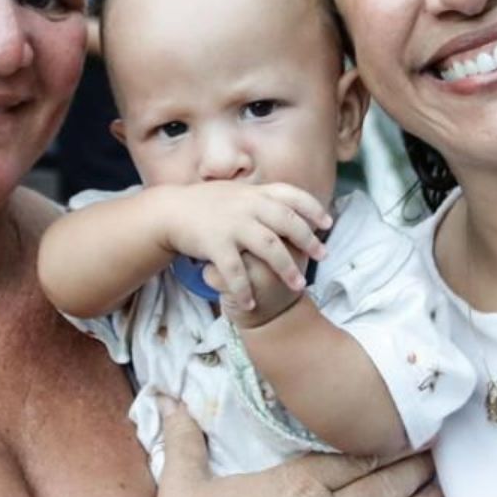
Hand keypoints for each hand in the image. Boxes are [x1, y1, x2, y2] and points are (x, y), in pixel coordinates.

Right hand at [139, 399, 441, 496]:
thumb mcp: (183, 481)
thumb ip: (184, 435)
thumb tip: (166, 397)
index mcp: (297, 486)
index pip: (356, 458)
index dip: (385, 445)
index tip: (406, 434)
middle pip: (384, 490)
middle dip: (414, 471)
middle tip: (437, 457)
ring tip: (438, 495)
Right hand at [157, 182, 330, 313]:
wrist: (169, 211)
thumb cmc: (204, 204)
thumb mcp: (235, 193)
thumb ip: (260, 199)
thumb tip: (287, 204)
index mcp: (254, 193)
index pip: (291, 195)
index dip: (312, 208)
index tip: (327, 222)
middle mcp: (247, 206)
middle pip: (287, 222)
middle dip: (308, 240)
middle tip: (323, 256)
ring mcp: (232, 224)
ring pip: (270, 247)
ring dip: (286, 268)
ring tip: (298, 287)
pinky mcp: (215, 244)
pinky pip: (235, 270)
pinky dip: (244, 289)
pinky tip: (251, 304)